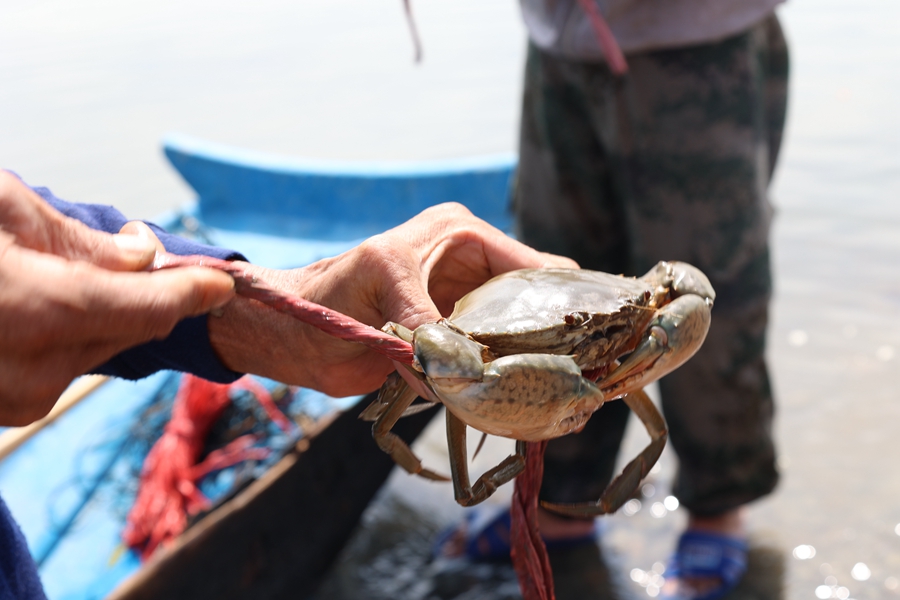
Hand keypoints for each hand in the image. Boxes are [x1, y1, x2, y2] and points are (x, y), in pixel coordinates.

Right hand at [0, 172, 234, 425]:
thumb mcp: (2, 211)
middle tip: (133, 248)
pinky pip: (61, 365)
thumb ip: (79, 241)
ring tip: (49, 271)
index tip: (221, 282)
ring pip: (99, 347)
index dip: (191, 290)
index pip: (148, 306)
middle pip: (130, 327)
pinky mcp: (0, 409)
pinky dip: (66, 333)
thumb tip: (141, 253)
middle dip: (142, 289)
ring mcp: (13, 398)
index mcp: (38, 311)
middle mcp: (32, 370)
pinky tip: (33, 305)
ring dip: (101, 310)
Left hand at [208, 202, 576, 396]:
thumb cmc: (327, 292)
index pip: (533, 264)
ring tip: (554, 390)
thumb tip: (461, 366)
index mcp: (463, 236)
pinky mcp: (450, 347)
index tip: (585, 339)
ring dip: (527, 362)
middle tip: (576, 373)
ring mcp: (462, 311)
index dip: (561, 299)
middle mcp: (472, 271)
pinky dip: (499, 381)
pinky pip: (488, 363)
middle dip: (552, 335)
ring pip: (516, 337)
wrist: (289, 335)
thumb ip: (424, 318)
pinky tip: (516, 401)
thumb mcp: (380, 281)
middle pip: (534, 303)